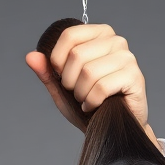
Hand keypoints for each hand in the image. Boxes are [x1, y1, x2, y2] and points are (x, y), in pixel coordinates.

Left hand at [26, 22, 158, 145]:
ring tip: (86, 101)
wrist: (114, 129)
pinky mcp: (134, 77)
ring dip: (81, 94)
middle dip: (70, 82)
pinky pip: (102, 87)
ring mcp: (127, 58)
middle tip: (77, 94)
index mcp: (99, 34)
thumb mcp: (63, 89)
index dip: (57, 60)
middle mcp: (115, 41)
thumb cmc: (90, 106)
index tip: (61, 78)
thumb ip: (47, 73)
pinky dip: (92, 102)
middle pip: (77, 55)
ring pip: (89, 72)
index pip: (69, 35)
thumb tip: (30, 56)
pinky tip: (94, 107)